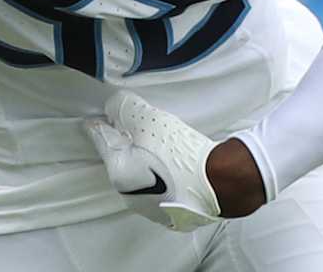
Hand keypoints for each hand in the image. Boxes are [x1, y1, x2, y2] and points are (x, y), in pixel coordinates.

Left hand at [84, 90, 221, 231]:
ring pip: (140, 176)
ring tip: (164, 146)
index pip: (101, 140)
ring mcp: (152, 209)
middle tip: (141, 129)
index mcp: (119, 173)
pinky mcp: (172, 215)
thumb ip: (124, 108)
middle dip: (127, 144)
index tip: (101, 117)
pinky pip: (160, 189)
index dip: (101, 124)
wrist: (221, 182)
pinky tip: (176, 166)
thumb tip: (112, 106)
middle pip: (121, 159)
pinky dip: (163, 177)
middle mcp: (130, 196)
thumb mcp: (149, 119)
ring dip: (146, 161)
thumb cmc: (183, 155)